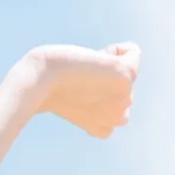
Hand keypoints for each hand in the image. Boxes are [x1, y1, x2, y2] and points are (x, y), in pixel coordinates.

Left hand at [21, 42, 140, 137]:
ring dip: (109, 64)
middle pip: (123, 89)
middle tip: (80, 78)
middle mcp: (114, 118)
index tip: (76, 90)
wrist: (40, 80)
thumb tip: (100, 74)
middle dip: (104, 78)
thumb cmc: (43, 86)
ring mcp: (123, 99)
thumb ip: (88, 95)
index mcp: (101, 127)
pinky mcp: (125, 78)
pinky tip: (98, 54)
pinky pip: (135, 53)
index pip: (114, 109)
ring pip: (128, 72)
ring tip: (87, 69)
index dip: (96, 91)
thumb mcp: (69, 96)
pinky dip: (119, 47)